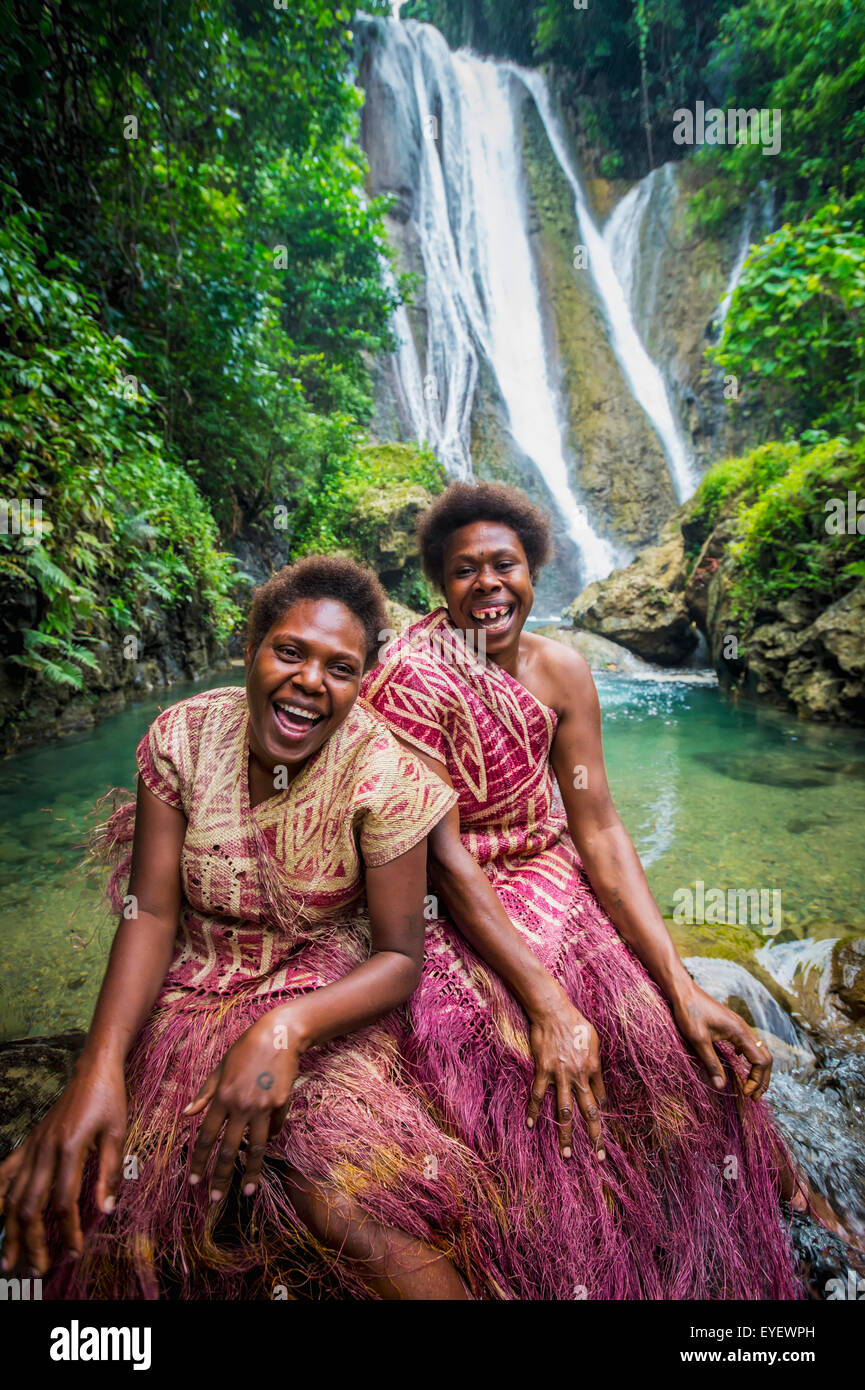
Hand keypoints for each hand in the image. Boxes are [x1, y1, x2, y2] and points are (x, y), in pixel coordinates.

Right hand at [0, 1059, 127, 1273]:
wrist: (93, 1070)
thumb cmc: (110, 1099)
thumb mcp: (118, 1133)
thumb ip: (110, 1172)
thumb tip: (105, 1210)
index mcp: (69, 1149)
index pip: (64, 1202)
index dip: (67, 1230)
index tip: (74, 1252)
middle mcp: (45, 1150)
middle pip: (30, 1206)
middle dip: (31, 1242)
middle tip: (36, 1270)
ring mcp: (33, 1146)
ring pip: (12, 1195)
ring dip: (10, 1229)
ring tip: (8, 1258)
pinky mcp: (30, 1142)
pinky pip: (6, 1171)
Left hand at [184, 1007, 301, 1200]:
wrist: (278, 1035)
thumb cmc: (245, 1050)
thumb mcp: (220, 1068)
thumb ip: (205, 1094)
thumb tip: (187, 1115)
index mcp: (221, 1097)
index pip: (205, 1137)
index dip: (198, 1161)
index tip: (193, 1181)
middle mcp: (240, 1105)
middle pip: (228, 1149)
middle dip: (220, 1177)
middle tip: (215, 1199)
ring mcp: (262, 1106)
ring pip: (255, 1148)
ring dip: (251, 1173)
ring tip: (248, 1192)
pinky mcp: (280, 1104)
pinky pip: (273, 1128)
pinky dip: (269, 1135)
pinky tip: (267, 1139)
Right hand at [526, 990, 605, 1160]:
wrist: (553, 1011)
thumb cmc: (575, 1024)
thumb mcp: (594, 1042)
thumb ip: (596, 1065)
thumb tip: (598, 1085)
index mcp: (593, 1068)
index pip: (599, 1098)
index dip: (599, 1113)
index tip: (599, 1128)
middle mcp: (578, 1075)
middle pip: (588, 1112)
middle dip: (595, 1136)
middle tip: (599, 1157)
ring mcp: (560, 1075)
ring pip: (564, 1111)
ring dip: (566, 1134)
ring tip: (567, 1154)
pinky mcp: (542, 1070)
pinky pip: (537, 1095)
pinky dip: (533, 1110)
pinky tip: (530, 1124)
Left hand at [670, 981, 771, 1100]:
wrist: (683, 991)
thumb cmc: (689, 1012)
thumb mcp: (698, 1040)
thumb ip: (711, 1063)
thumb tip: (720, 1086)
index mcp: (740, 1032)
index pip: (761, 1060)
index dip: (757, 1080)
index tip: (745, 1093)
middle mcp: (744, 1029)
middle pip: (765, 1057)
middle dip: (762, 1079)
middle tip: (754, 1097)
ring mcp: (739, 1027)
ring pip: (758, 1050)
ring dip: (757, 1070)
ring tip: (750, 1086)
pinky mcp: (732, 1026)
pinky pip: (748, 1045)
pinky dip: (750, 1059)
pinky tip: (739, 1064)